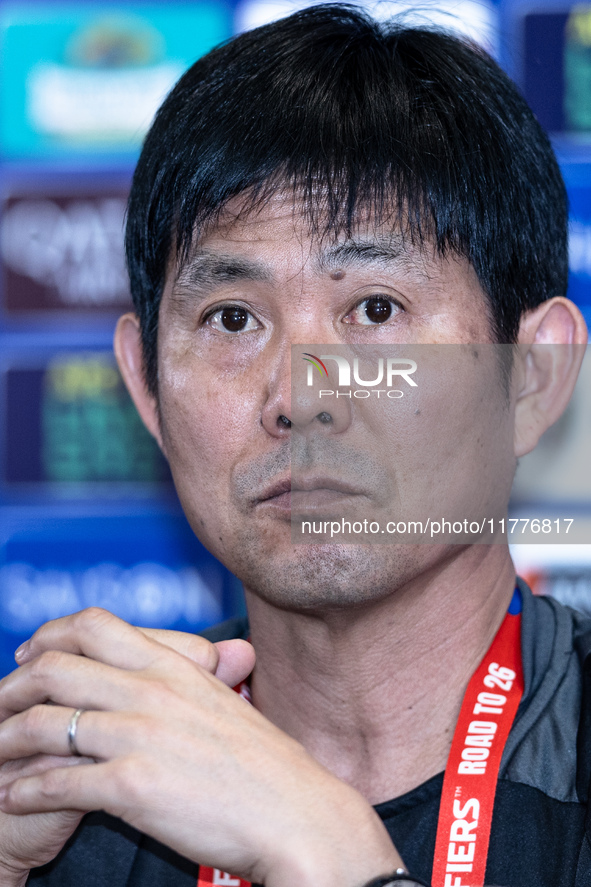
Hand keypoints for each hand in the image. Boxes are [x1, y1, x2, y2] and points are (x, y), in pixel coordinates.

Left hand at [0, 614, 254, 883]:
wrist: (297, 815)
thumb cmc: (266, 765)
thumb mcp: (225, 701)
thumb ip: (192, 675)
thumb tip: (177, 663)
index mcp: (173, 666)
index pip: (94, 625)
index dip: (49, 635)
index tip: (29, 656)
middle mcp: (152, 691)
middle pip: (54, 669)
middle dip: (11, 688)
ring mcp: (141, 736)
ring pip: (46, 725)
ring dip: (5, 741)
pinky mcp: (135, 788)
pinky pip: (59, 783)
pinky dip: (26, 791)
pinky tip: (14, 799)